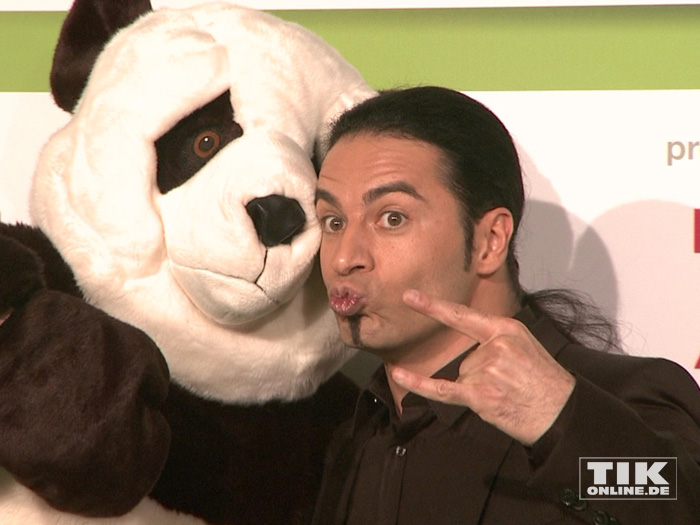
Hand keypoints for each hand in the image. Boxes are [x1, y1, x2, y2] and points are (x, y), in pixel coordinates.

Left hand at [390, 289, 574, 444]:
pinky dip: (419, 383)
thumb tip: (471, 351)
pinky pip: (442, 389)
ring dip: (479, 390)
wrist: (562, 413)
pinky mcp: (480, 394)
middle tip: (511, 385)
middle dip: (481, 375)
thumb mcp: (526, 345)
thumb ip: (497, 340)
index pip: (462, 314)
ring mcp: (487, 369)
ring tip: (508, 395)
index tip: (410, 296)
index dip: (433, 305)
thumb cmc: (545, 382)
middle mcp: (494, 346)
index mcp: (505, 328)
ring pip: (463, 376)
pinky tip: (401, 374)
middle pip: (465, 357)